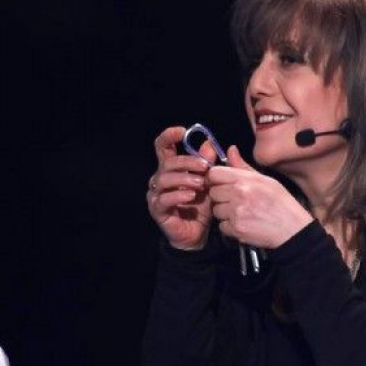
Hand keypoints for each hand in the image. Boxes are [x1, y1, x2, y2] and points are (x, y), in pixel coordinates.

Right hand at [146, 126, 216, 249]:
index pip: (163, 147)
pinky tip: (190, 197)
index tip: (181, 131)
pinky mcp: (157, 209)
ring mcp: (156, 194)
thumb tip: (209, 143)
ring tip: (201, 185)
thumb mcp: (208, 182)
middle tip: (205, 167)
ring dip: (185, 179)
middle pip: (167, 162)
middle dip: (187, 161)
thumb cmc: (200, 207)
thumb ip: (207, 163)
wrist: (198, 233)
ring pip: (164, 178)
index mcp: (171, 169)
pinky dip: (178, 195)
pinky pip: (164, 199)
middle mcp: (160, 179)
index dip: (169, 136)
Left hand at [207, 146, 312, 248]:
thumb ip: (243, 166)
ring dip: (225, 213)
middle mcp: (239, 194)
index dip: (215, 179)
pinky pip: (222, 226)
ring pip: (216, 210)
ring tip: (241, 213)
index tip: (221, 184)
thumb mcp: (266, 180)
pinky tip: (243, 223)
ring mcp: (236, 212)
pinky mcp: (236, 228)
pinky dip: (230, 227)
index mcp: (246, 179)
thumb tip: (231, 150)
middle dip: (221, 197)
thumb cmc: (281, 204)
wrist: (293, 229)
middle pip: (213, 192)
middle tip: (235, 201)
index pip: (214, 173)